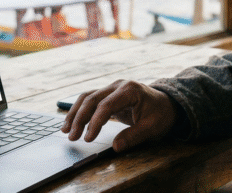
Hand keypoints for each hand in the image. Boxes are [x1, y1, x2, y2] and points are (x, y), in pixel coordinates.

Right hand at [61, 80, 177, 151]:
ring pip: (87, 97)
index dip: (95, 122)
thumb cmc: (161, 114)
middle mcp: (118, 86)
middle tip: (72, 137)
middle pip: (92, 99)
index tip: (88, 138)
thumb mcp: (152, 127)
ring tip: (65, 130)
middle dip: (80, 118)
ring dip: (75, 113)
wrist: (166, 104)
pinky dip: (78, 110)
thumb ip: (134, 136)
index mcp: (130, 90)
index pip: (107, 105)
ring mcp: (111, 88)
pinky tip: (70, 122)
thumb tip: (116, 146)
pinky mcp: (108, 94)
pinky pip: (89, 100)